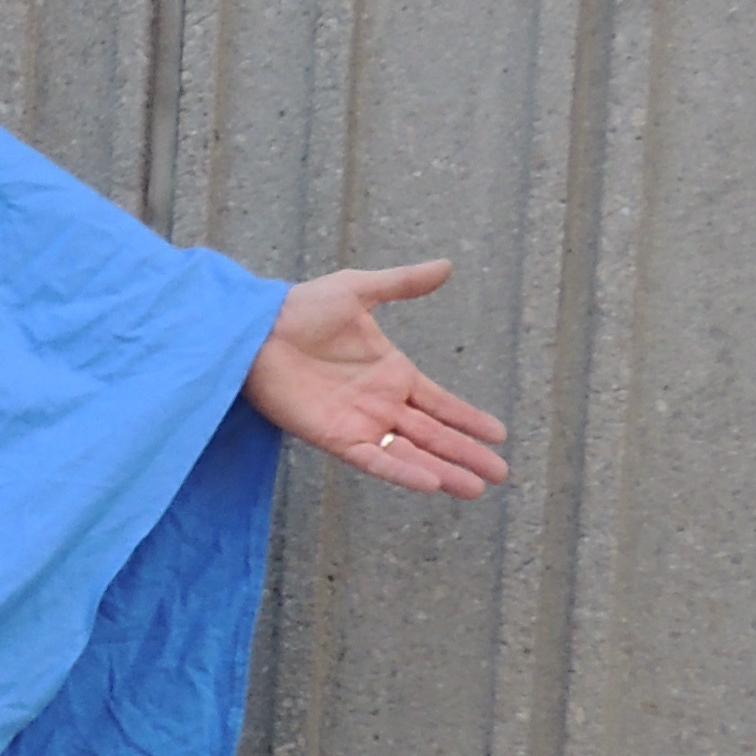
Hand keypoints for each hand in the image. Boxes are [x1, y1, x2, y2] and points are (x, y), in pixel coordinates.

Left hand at [242, 260, 508, 498]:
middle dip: (467, 454)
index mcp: (391, 373)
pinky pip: (375, 459)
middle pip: (434, 435)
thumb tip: (447, 266)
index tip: (499, 434)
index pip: (440, 403)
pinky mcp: (334, 437)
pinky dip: (402, 472)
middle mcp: (380, 403)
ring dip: (444, 470)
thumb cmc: (300, 308)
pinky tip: (431, 483)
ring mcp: (359, 423)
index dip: (468, 419)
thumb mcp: (358, 289)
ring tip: (476, 489)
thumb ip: (403, 283)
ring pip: (411, 453)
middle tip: (501, 474)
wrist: (254, 330)